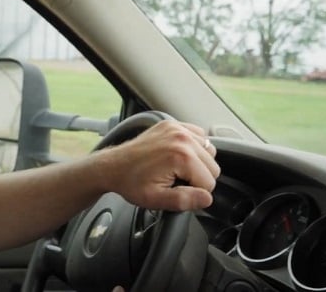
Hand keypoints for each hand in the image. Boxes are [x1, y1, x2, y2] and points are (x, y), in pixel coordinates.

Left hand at [96, 120, 219, 210]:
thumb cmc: (131, 182)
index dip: (196, 192)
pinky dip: (195, 147)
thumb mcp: (156, 199)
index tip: (178, 190)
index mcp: (180, 156)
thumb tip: (206, 198)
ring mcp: (177, 128)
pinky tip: (179, 156)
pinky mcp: (173, 124)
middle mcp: (181, 138)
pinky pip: (200, 136)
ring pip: (209, 152)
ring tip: (177, 168)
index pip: (210, 182)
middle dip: (198, 177)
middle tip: (176, 180)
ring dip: (198, 163)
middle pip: (213, 166)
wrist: (112, 166)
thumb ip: (184, 200)